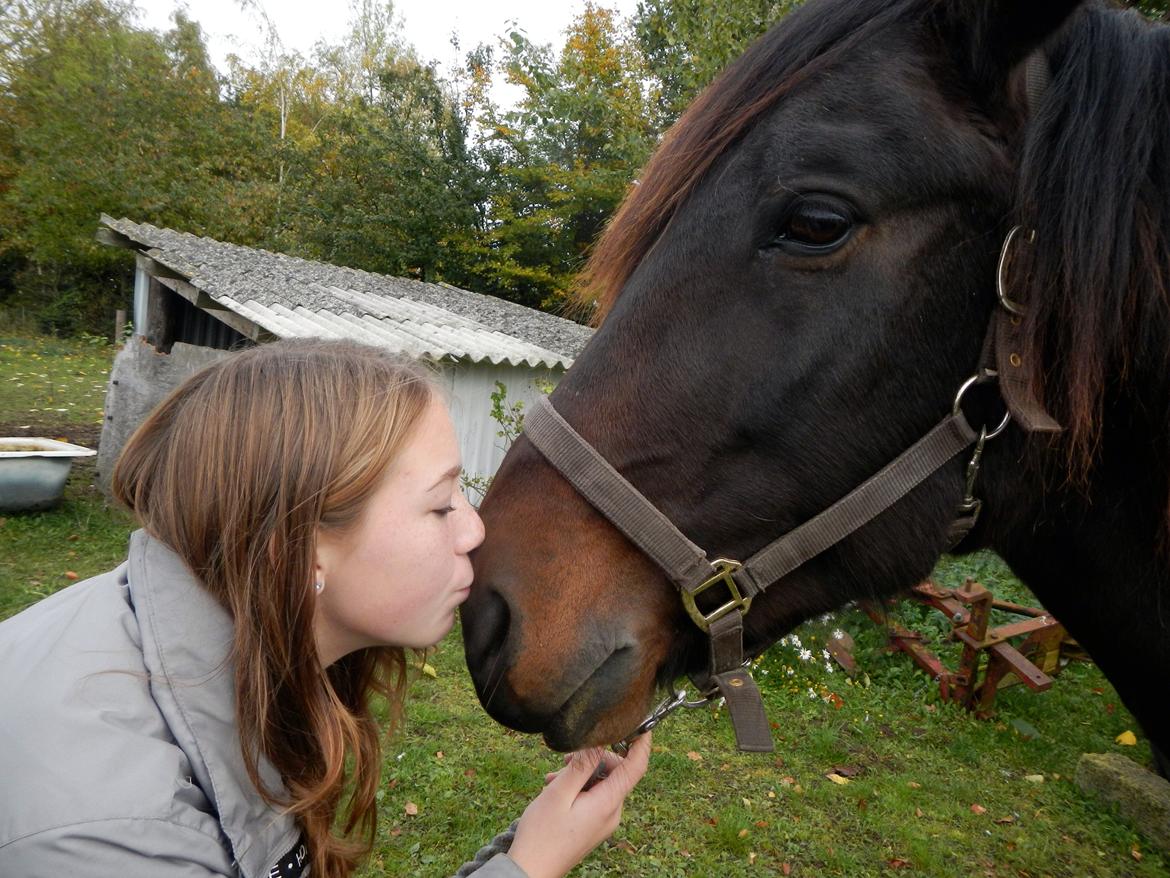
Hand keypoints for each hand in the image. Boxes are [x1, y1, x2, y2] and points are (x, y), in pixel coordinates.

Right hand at [507, 732, 651, 877]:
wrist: (531, 870)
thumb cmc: (542, 834)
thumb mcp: (559, 792)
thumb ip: (582, 765)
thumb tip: (599, 742)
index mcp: (608, 803)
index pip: (636, 767)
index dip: (641, 743)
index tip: (640, 724)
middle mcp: (612, 813)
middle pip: (615, 772)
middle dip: (593, 759)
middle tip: (565, 760)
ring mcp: (604, 821)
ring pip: (601, 783)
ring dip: (581, 774)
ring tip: (553, 779)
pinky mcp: (594, 825)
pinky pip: (594, 797)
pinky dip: (578, 788)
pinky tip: (555, 790)